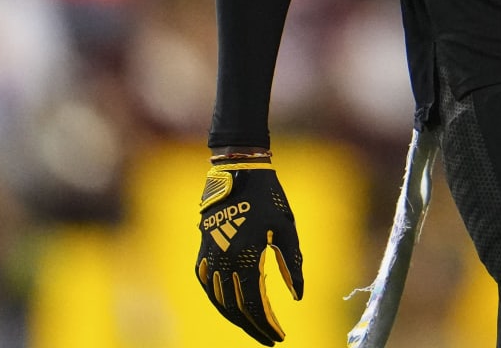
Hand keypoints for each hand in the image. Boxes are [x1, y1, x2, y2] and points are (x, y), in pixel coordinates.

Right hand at [195, 160, 304, 343]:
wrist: (239, 171)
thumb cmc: (269, 198)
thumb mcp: (287, 229)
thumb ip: (292, 265)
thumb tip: (298, 296)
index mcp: (246, 256)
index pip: (254, 304)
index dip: (266, 324)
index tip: (279, 337)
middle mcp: (223, 261)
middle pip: (234, 307)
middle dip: (253, 327)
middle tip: (268, 338)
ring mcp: (209, 255)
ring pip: (217, 299)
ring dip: (234, 317)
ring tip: (251, 326)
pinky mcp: (203, 248)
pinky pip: (205, 283)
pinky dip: (215, 298)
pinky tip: (226, 304)